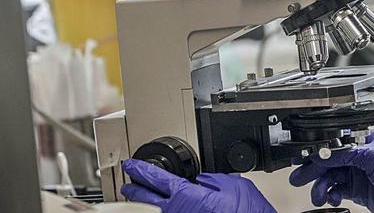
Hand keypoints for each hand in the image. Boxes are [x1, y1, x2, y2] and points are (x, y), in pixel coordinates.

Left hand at [121, 159, 275, 212]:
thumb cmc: (246, 212)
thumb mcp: (231, 185)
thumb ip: (212, 180)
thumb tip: (203, 181)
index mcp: (187, 196)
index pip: (157, 179)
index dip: (142, 170)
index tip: (132, 165)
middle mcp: (179, 212)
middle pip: (148, 199)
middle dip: (136, 189)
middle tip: (127, 183)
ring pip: (155, 212)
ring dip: (145, 205)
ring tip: (138, 200)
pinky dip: (162, 212)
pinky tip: (161, 211)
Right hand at [289, 134, 373, 212]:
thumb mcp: (373, 159)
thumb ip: (346, 155)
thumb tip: (322, 154)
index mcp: (364, 141)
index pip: (335, 142)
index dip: (318, 150)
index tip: (303, 158)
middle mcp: (359, 155)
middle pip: (328, 160)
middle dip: (312, 170)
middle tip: (298, 178)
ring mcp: (358, 173)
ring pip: (329, 177)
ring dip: (320, 186)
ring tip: (318, 196)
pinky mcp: (357, 190)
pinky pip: (336, 190)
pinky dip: (330, 194)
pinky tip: (331, 198)